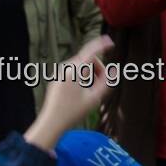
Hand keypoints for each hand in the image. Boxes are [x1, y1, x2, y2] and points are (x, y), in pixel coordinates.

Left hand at [23, 36, 113, 154]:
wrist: (51, 123)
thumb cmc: (73, 112)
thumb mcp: (94, 99)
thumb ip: (106, 82)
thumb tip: (114, 69)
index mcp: (75, 71)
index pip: (90, 51)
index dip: (101, 45)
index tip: (110, 42)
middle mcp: (65, 68)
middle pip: (87, 60)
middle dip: (98, 68)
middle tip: (103, 84)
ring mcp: (59, 73)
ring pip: (80, 66)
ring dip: (90, 73)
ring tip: (93, 91)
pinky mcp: (56, 79)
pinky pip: (73, 72)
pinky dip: (82, 77)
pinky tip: (83, 92)